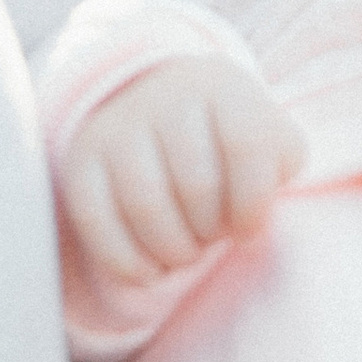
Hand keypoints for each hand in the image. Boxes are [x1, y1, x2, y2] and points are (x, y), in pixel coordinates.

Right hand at [53, 57, 305, 285]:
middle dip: (212, 231)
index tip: (249, 229)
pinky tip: (151, 270)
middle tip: (213, 237)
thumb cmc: (229, 141)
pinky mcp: (82, 159)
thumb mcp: (272, 144)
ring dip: (174, 250)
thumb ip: (278, 176)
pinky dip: (127, 262)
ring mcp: (119, 127)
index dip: (254, 205)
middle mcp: (167, 99)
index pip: (248, 146)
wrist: (163, 104)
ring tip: (186, 254)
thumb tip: (250, 228)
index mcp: (225, 90)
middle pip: (197, 185)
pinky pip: (97, 221)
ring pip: (146, 206)